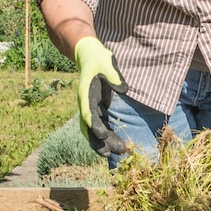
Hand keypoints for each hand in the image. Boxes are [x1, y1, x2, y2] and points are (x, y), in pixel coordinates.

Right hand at [75, 37, 129, 156]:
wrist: (90, 55)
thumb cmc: (99, 58)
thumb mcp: (106, 62)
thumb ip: (114, 75)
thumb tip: (124, 89)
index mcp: (85, 93)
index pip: (87, 112)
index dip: (94, 125)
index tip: (102, 135)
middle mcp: (86, 103)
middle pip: (90, 127)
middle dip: (98, 141)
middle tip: (110, 154)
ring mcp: (91, 107)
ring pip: (96, 129)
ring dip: (105, 142)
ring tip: (119, 153)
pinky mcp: (98, 108)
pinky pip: (102, 126)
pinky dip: (108, 136)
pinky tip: (118, 145)